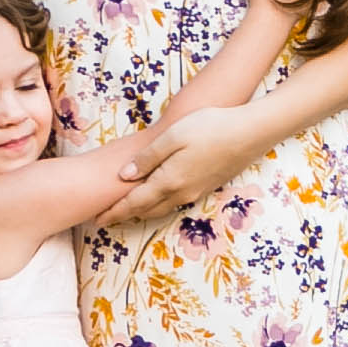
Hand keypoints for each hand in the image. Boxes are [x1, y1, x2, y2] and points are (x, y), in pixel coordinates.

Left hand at [105, 108, 262, 225]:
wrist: (250, 133)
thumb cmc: (210, 127)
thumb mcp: (173, 136)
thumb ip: (148, 158)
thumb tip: (124, 177)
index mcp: (169, 181)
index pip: (134, 203)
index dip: (114, 212)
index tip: (97, 219)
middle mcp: (181, 193)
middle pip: (146, 210)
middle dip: (124, 215)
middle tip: (105, 218)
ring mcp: (196, 192)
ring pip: (161, 208)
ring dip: (141, 211)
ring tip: (125, 210)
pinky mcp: (206, 187)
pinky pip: (174, 202)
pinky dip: (158, 204)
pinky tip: (155, 196)